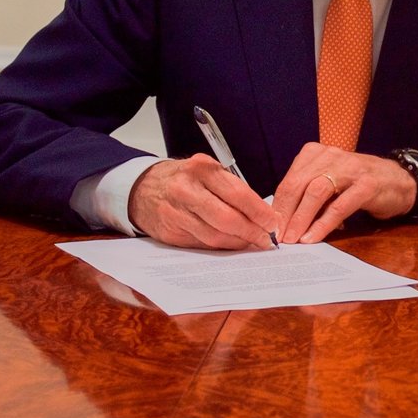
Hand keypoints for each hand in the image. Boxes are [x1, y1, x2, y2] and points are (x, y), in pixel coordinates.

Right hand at [126, 156, 279, 249]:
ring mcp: (176, 213)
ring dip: (238, 243)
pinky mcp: (170, 232)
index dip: (259, 212)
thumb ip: (232, 190)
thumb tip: (263, 215)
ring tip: (252, 243)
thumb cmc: (184, 179)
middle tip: (266, 239)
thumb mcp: (207, 172)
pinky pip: (202, 244)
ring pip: (215, 236)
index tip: (273, 222)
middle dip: (251, 232)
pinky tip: (231, 244)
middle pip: (227, 218)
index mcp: (202, 169)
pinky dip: (220, 247)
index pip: (237, 194)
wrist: (143, 188)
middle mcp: (186, 190)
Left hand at [272, 144, 414, 242]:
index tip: (270, 227)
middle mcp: (330, 156)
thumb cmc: (357, 184)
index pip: (289, 180)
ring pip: (316, 192)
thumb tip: (282, 219)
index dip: (278, 206)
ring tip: (293, 239)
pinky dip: (323, 223)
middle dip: (285, 213)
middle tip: (278, 236)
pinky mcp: (366, 185)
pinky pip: (339, 206)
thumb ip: (307, 195)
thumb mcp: (329, 183)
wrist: (398, 181)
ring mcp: (350, 169)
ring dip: (301, 218)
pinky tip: (313, 237)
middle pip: (298, 184)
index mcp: (316, 153)